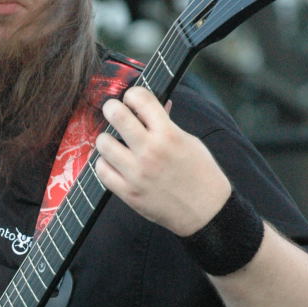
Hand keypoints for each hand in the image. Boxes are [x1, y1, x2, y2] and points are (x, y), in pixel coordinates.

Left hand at [94, 86, 231, 235]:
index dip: (132, 94)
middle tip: (113, 112)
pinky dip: (105, 164)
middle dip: (112, 108)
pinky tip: (113, 163)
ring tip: (114, 142)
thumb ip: (167, 124)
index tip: (131, 99)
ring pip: (103, 143)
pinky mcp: (128, 192)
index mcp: (168, 134)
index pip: (140, 99)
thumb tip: (154, 106)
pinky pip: (102, 170)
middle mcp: (150, 151)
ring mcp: (137, 173)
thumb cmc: (201, 174)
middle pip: (116, 115)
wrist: (206, 212)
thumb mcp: (189, 142)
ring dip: (106, 139)